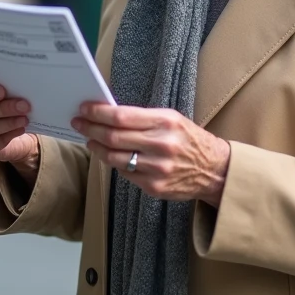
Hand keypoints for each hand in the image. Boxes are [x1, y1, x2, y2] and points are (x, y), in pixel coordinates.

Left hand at [72, 103, 230, 205]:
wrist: (214, 170)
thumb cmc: (189, 139)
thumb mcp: (171, 119)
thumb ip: (143, 117)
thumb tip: (109, 113)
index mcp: (165, 122)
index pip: (122, 116)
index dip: (99, 112)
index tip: (84, 108)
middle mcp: (161, 145)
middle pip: (114, 137)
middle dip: (91, 128)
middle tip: (79, 122)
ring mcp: (157, 169)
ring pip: (115, 158)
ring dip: (97, 147)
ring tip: (90, 139)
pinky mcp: (154, 186)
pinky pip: (124, 173)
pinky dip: (113, 162)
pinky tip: (108, 155)